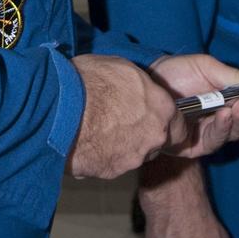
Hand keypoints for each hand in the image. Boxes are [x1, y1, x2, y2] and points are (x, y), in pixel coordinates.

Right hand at [67, 53, 187, 178]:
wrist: (59, 111)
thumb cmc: (87, 82)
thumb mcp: (118, 66)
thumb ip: (136, 83)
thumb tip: (134, 87)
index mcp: (160, 107)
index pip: (179, 123)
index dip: (165, 119)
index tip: (152, 114)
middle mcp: (153, 136)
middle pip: (157, 140)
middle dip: (143, 132)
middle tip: (120, 118)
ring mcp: (133, 157)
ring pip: (134, 152)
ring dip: (121, 143)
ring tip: (97, 127)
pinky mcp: (111, 171)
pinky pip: (111, 162)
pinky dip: (102, 153)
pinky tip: (86, 139)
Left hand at [151, 55, 238, 157]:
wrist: (145, 80)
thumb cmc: (176, 72)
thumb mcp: (209, 69)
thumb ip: (238, 77)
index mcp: (233, 95)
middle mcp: (226, 115)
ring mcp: (212, 132)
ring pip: (237, 131)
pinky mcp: (197, 146)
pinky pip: (216, 140)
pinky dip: (222, 127)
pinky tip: (224, 114)